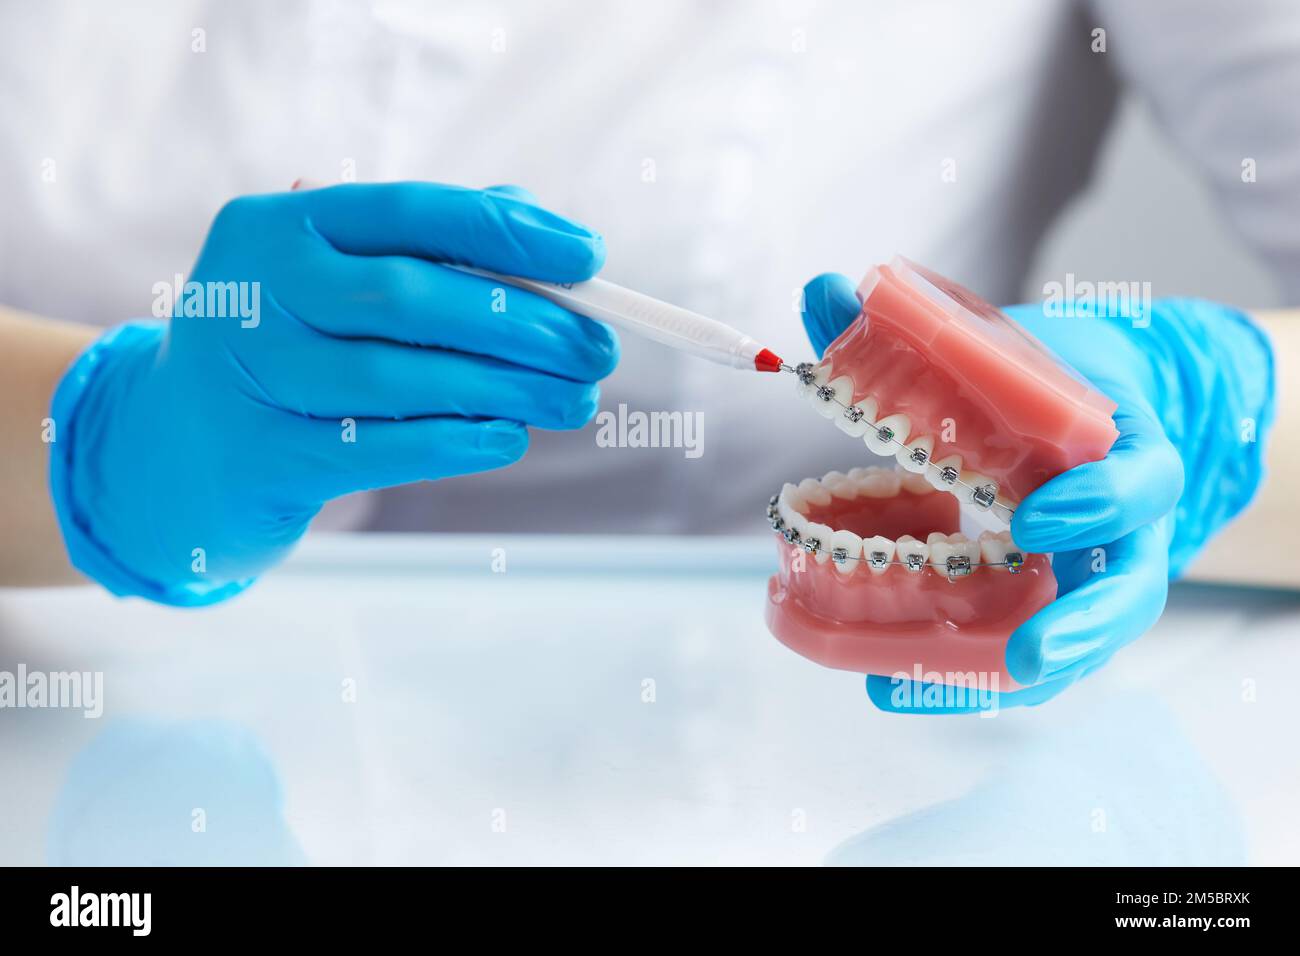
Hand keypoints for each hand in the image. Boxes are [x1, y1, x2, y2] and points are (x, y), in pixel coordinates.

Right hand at [49, 182, 617, 604]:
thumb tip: (550, 239)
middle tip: (597, 350)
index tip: (591, 258)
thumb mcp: (336, 282)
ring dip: (506, 391)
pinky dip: (456, 442)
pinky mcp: (261, 457)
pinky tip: (508, 438)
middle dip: (522, 325)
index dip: (510, 233)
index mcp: (279, 226)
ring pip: (400, 380)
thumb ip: (431, 251)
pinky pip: (380, 449)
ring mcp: (248, 376)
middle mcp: (254, 291)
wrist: (174, 449)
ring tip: (572, 400)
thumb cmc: (290, 348)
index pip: (411, 212)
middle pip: (411, 297)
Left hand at [801, 272, 1273, 711]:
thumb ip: (909, 325)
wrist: (1093, 402)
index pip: (1142, 483)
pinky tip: (887, 683)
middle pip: (1128, 593)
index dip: (1101, 502)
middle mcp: (1122, 525)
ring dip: (997, 674)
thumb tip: (821, 291)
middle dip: (1082, 629)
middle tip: (1031, 655)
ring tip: (908, 685)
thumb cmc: (1045, 373)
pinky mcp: (1052, 604)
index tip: (1036, 516)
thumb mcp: (1000, 341)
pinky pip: (1021, 651)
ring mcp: (1089, 573)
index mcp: (1124, 447)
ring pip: (1072, 642)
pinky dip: (961, 676)